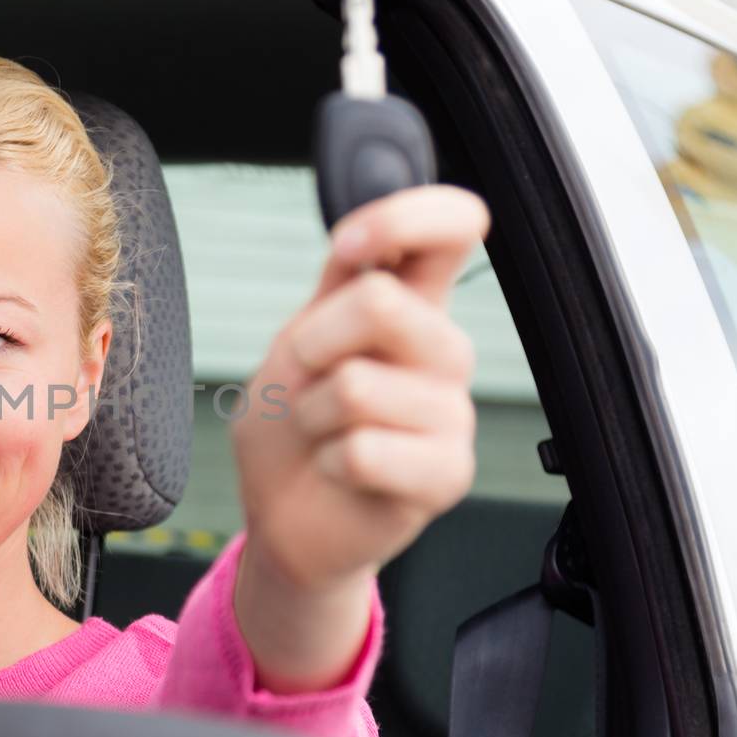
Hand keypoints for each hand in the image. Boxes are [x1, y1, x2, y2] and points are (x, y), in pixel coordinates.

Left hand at [229, 185, 488, 689]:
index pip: (453, 226)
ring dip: (311, 414)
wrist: (283, 519)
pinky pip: (365, 450)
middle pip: (382, 303)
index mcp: (413, 306)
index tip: (349, 246)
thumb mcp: (300, 339)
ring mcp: (452, 415)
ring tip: (324, 434)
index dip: (405, 217)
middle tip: (307, 381)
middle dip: (313, 344)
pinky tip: (338, 472)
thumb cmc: (291, 427)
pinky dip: (327, 462)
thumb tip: (364, 233)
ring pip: (359, 384)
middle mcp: (442, 353)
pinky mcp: (448, 475)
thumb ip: (338, 282)